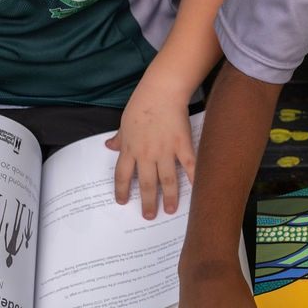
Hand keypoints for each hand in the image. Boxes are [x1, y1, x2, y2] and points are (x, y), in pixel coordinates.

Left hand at [107, 86, 195, 218]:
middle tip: (149, 215)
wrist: (161, 92)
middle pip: (146, 183)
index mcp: (130, 149)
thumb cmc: (142, 104)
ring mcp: (165, 151)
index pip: (122, 175)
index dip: (122, 190)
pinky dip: (194, 178)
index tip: (123, 202)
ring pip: (167, 180)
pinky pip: (189, 165)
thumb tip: (109, 146)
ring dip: (169, 197)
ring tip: (170, 210)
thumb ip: (119, 138)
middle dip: (147, 202)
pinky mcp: (182, 144)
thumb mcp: (124, 123)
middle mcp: (146, 154)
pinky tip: (198, 190)